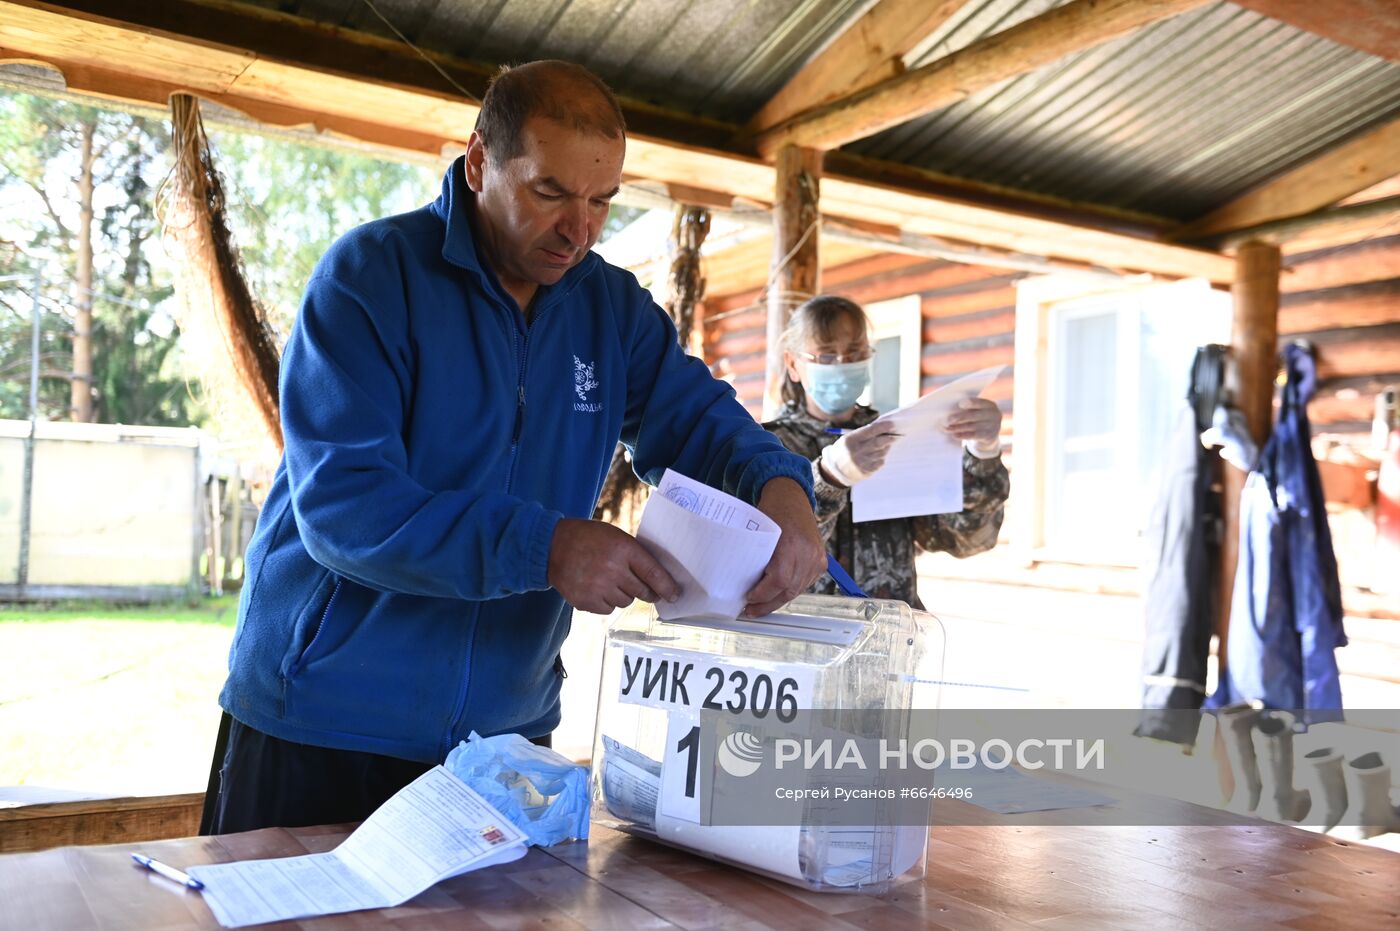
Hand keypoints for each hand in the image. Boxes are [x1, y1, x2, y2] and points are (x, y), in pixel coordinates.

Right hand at [547, 518, 680, 613]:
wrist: (553, 547)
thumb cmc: (589, 539)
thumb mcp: (615, 537)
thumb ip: (635, 555)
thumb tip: (659, 580)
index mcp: (623, 549)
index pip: (654, 573)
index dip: (667, 587)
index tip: (675, 596)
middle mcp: (612, 569)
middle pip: (642, 591)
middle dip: (646, 592)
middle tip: (646, 590)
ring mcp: (598, 587)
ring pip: (625, 602)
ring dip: (622, 594)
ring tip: (608, 580)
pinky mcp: (586, 601)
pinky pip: (608, 609)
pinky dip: (606, 602)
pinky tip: (596, 587)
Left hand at [743, 478, 825, 617]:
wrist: (791, 498)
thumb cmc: (771, 512)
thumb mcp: (759, 532)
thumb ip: (755, 557)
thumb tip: (741, 584)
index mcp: (791, 544)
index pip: (779, 580)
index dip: (763, 595)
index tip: (748, 600)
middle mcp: (808, 553)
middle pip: (789, 590)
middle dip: (768, 604)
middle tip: (750, 611)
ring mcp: (817, 558)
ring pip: (797, 590)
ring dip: (778, 599)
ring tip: (761, 606)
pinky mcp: (821, 562)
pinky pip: (804, 584)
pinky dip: (789, 590)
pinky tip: (776, 594)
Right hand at [819, 420, 899, 486]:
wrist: (834, 471)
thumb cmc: (844, 450)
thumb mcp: (848, 439)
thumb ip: (863, 434)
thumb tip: (882, 428)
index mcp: (851, 440)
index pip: (871, 431)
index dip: (883, 427)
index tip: (892, 424)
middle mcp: (856, 451)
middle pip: (879, 442)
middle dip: (889, 438)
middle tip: (896, 435)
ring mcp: (862, 462)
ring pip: (881, 452)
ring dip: (885, 448)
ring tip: (884, 446)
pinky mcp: (866, 471)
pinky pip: (880, 462)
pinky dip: (881, 457)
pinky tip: (876, 456)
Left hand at [945, 398, 1001, 449]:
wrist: (991, 432)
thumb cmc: (979, 417)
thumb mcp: (978, 411)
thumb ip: (968, 409)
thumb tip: (950, 411)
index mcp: (989, 405)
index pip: (980, 402)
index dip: (970, 403)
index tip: (960, 404)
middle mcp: (993, 414)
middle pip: (974, 415)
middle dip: (959, 417)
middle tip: (948, 420)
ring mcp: (992, 426)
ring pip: (971, 426)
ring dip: (957, 428)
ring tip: (947, 429)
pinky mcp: (989, 436)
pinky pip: (973, 435)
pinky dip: (963, 435)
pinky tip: (954, 435)